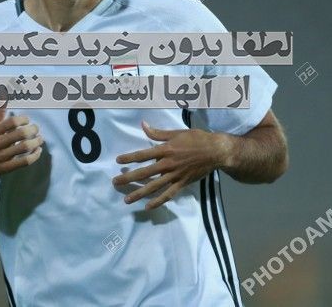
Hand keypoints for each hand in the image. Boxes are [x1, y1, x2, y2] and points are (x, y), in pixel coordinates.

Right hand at [0, 107, 43, 182]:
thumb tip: (4, 95)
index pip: (11, 122)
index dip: (23, 119)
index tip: (27, 120)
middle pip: (20, 134)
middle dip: (33, 129)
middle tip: (36, 128)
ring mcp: (0, 157)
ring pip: (24, 148)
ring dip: (36, 142)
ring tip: (40, 138)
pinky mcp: (5, 169)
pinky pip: (24, 162)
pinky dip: (34, 155)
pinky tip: (38, 150)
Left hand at [112, 121, 228, 209]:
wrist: (216, 151)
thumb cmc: (196, 139)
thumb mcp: (177, 132)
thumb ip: (158, 132)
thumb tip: (143, 125)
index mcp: (166, 149)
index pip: (143, 154)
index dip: (129, 158)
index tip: (117, 161)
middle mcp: (168, 163)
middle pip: (144, 173)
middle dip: (128, 178)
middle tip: (115, 182)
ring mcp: (175, 175)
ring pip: (154, 186)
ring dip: (139, 193)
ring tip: (127, 200)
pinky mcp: (182, 183)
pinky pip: (168, 194)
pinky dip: (158, 201)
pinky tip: (147, 206)